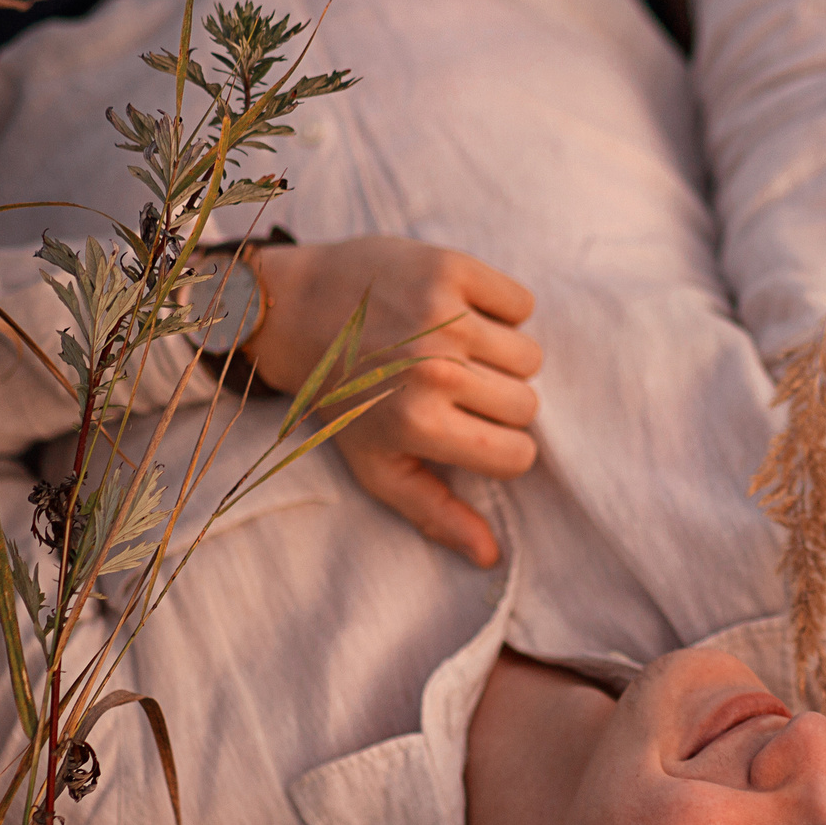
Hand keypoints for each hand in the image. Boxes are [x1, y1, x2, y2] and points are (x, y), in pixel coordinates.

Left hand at [237, 236, 539, 568]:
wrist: (295, 308)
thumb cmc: (342, 396)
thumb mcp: (378, 465)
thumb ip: (435, 513)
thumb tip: (490, 556)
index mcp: (420, 425)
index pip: (517, 455)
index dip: (499, 446)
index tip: (467, 429)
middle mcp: (434, 372)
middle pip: (527, 404)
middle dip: (499, 400)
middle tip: (453, 386)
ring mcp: (444, 317)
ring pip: (530, 355)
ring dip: (502, 355)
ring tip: (456, 349)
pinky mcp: (450, 268)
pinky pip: (521, 303)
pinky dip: (502, 309)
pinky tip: (460, 312)